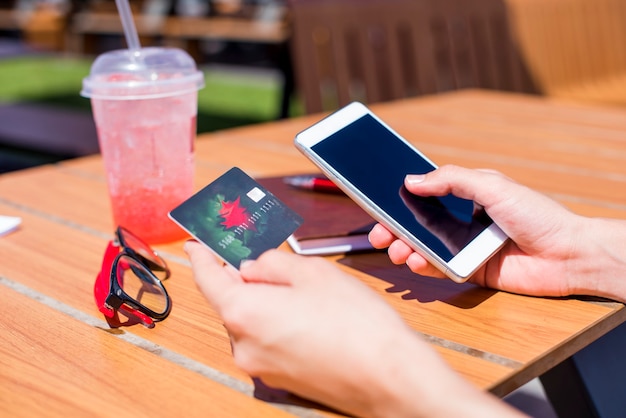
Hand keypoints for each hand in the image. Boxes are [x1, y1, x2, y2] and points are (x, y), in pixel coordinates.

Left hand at [184, 242, 520, 416]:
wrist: (390, 377)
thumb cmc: (356, 323)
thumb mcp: (313, 271)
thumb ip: (272, 262)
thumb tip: (252, 266)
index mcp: (244, 312)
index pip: (207, 278)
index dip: (201, 255)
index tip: (198, 242)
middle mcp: (243, 345)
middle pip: (231, 301)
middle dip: (243, 277)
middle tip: (261, 256)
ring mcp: (260, 367)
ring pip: (251, 322)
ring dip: (264, 302)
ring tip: (301, 290)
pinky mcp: (280, 379)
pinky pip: (266, 342)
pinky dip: (276, 324)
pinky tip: (307, 316)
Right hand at [369, 165, 608, 298]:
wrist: (568, 255)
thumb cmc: (537, 214)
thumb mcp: (492, 186)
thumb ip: (451, 180)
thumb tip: (411, 180)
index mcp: (467, 195)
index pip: (425, 193)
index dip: (400, 197)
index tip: (377, 199)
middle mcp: (462, 220)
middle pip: (417, 222)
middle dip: (393, 227)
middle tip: (377, 233)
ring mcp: (464, 246)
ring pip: (423, 246)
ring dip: (403, 247)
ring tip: (394, 248)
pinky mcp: (469, 270)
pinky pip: (439, 268)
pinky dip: (423, 265)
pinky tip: (415, 262)